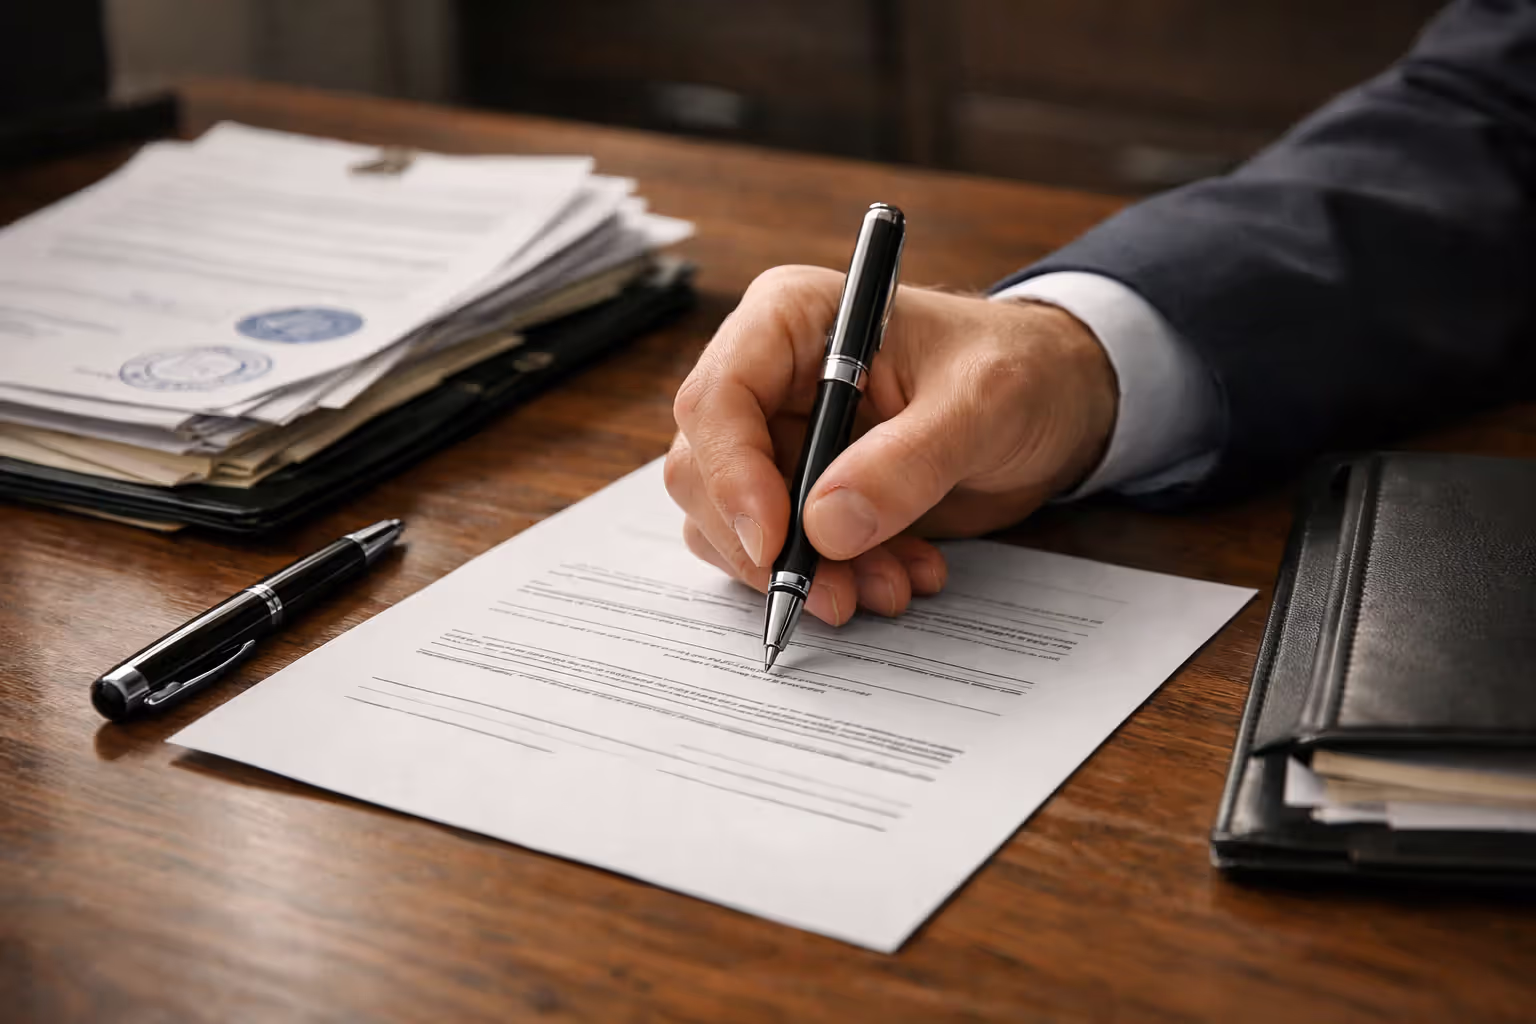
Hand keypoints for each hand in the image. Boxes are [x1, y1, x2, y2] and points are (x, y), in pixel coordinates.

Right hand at [666, 265, 1117, 624]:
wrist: (1055, 403)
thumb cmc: (1021, 369)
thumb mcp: (984, 403)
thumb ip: (909, 461)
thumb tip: (826, 526)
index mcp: (793, 318)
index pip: (717, 398)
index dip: (732, 476)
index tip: (776, 544)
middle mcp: (768, 375)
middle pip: (705, 471)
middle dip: (767, 545)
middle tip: (836, 594)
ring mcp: (778, 435)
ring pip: (733, 523)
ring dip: (805, 572)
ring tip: (891, 584)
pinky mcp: (800, 490)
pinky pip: (778, 550)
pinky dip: (831, 577)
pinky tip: (900, 572)